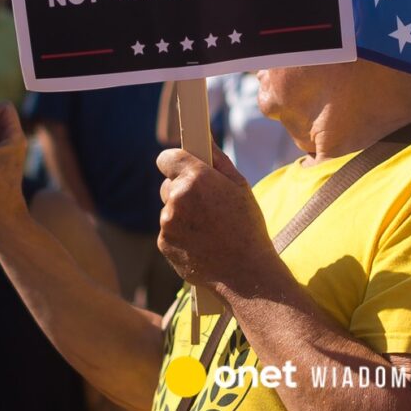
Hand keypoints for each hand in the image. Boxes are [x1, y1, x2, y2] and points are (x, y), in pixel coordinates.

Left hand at [154, 147, 276, 294]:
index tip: (182, 167)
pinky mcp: (163, 243)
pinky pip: (168, 230)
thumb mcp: (240, 186)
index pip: (167, 157)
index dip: (175, 162)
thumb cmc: (247, 226)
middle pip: (168, 184)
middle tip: (207, 204)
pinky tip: (202, 242)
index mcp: (196, 178)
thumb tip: (204, 137)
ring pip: (169, 209)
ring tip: (208, 227)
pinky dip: (180, 234)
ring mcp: (167, 222)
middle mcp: (177, 197)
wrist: (244, 273)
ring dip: (182, 213)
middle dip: (182, 190)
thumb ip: (217, 159)